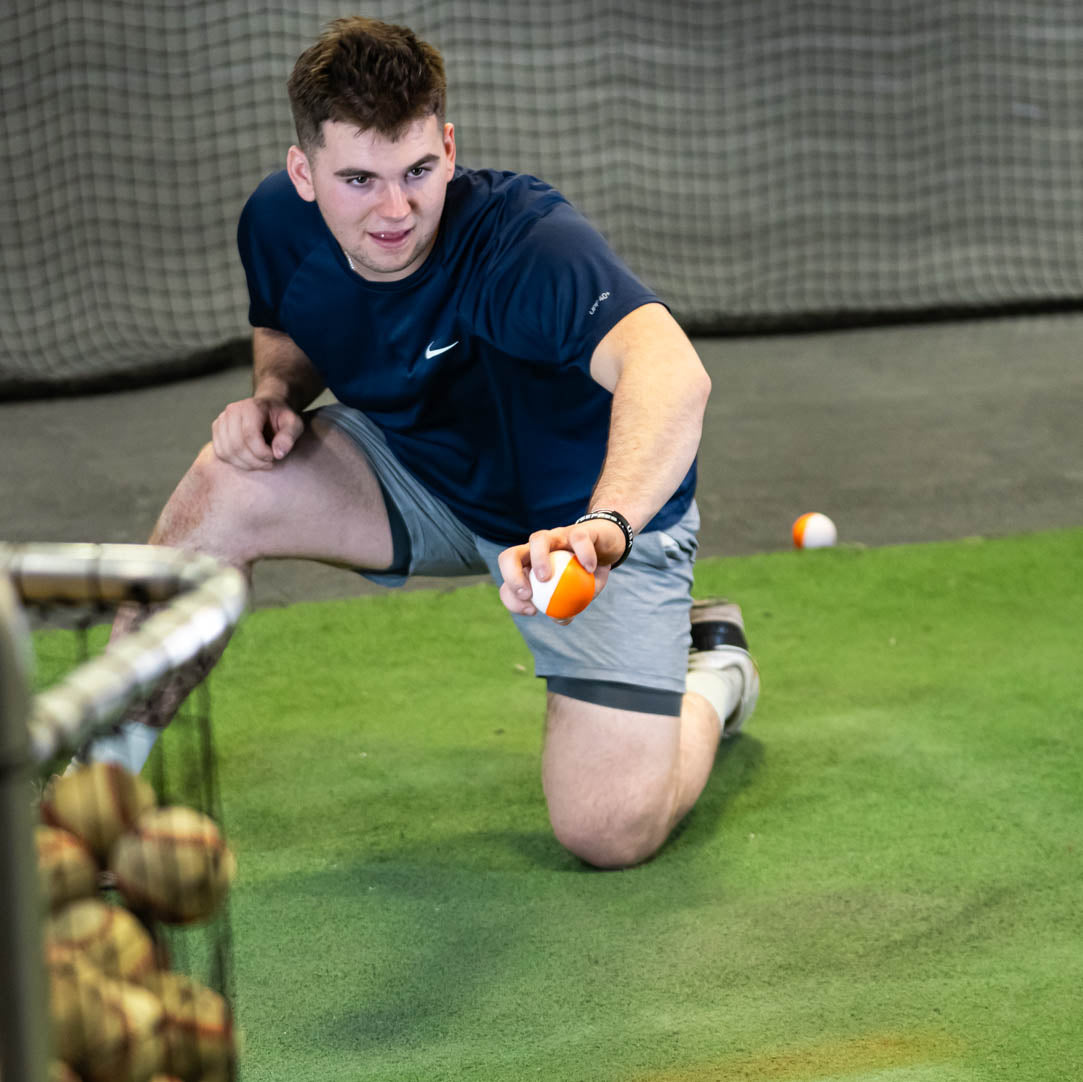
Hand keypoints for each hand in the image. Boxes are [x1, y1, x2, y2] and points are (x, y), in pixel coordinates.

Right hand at [211, 396, 303, 470]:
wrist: (268, 409)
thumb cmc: (282, 417)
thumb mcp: (294, 424)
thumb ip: (289, 437)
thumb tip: (278, 454)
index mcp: (250, 407)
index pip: (249, 435)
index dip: (262, 452)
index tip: (274, 457)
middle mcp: (232, 411)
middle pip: (237, 445)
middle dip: (254, 461)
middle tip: (269, 463)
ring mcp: (221, 420)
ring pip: (227, 452)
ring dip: (245, 464)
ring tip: (261, 463)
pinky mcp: (217, 431)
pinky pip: (221, 453)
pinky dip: (235, 462)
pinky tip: (250, 461)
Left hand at [496, 517, 627, 619]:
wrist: (608, 547)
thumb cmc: (587, 573)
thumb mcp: (579, 594)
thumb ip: (568, 606)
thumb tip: (560, 619)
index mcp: (531, 565)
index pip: (510, 580)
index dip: (511, 597)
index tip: (531, 611)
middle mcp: (538, 548)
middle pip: (510, 556)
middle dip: (511, 575)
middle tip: (527, 594)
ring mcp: (556, 536)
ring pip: (538, 540)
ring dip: (538, 559)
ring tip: (546, 579)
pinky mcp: (578, 530)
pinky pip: (578, 539)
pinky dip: (583, 553)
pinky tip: (589, 569)